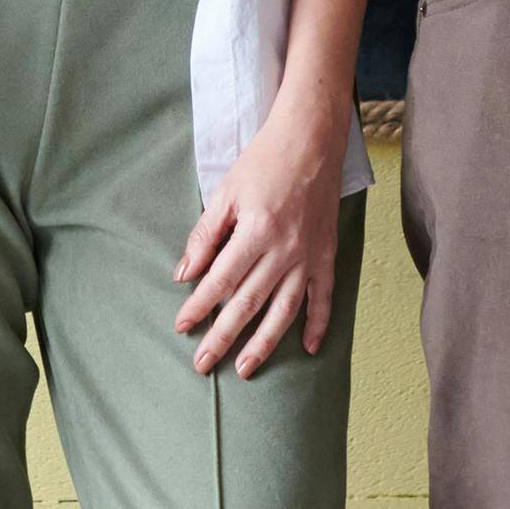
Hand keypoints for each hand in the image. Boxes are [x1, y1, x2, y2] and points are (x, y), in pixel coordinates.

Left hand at [172, 93, 351, 377]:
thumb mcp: (225, 192)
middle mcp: (283, 250)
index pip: (219, 280)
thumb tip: (183, 275)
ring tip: (245, 368)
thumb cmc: (264, 162)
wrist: (312, 140)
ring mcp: (309, 255)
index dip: (198, 306)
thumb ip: (204, 235)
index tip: (182, 327)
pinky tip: (308, 348)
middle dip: (223, 337)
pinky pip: (324, 297)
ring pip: (284, 310)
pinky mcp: (328, 254)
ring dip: (264, 343)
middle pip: (248, 303)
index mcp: (255, 231)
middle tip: (203, 364)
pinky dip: (318, 324)